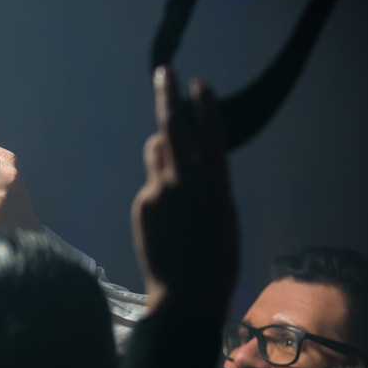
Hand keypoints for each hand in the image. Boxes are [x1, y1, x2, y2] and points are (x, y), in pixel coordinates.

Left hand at [131, 66, 237, 318]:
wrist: (186, 294)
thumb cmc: (218, 259)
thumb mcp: (225, 215)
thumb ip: (209, 182)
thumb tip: (194, 160)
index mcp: (215, 183)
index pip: (210, 131)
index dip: (205, 105)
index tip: (200, 83)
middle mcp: (185, 181)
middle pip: (173, 126)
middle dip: (168, 95)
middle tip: (164, 72)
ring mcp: (159, 191)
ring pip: (157, 150)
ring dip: (164, 144)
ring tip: (174, 155)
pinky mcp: (142, 204)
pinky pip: (151, 183)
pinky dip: (160, 187)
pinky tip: (170, 214)